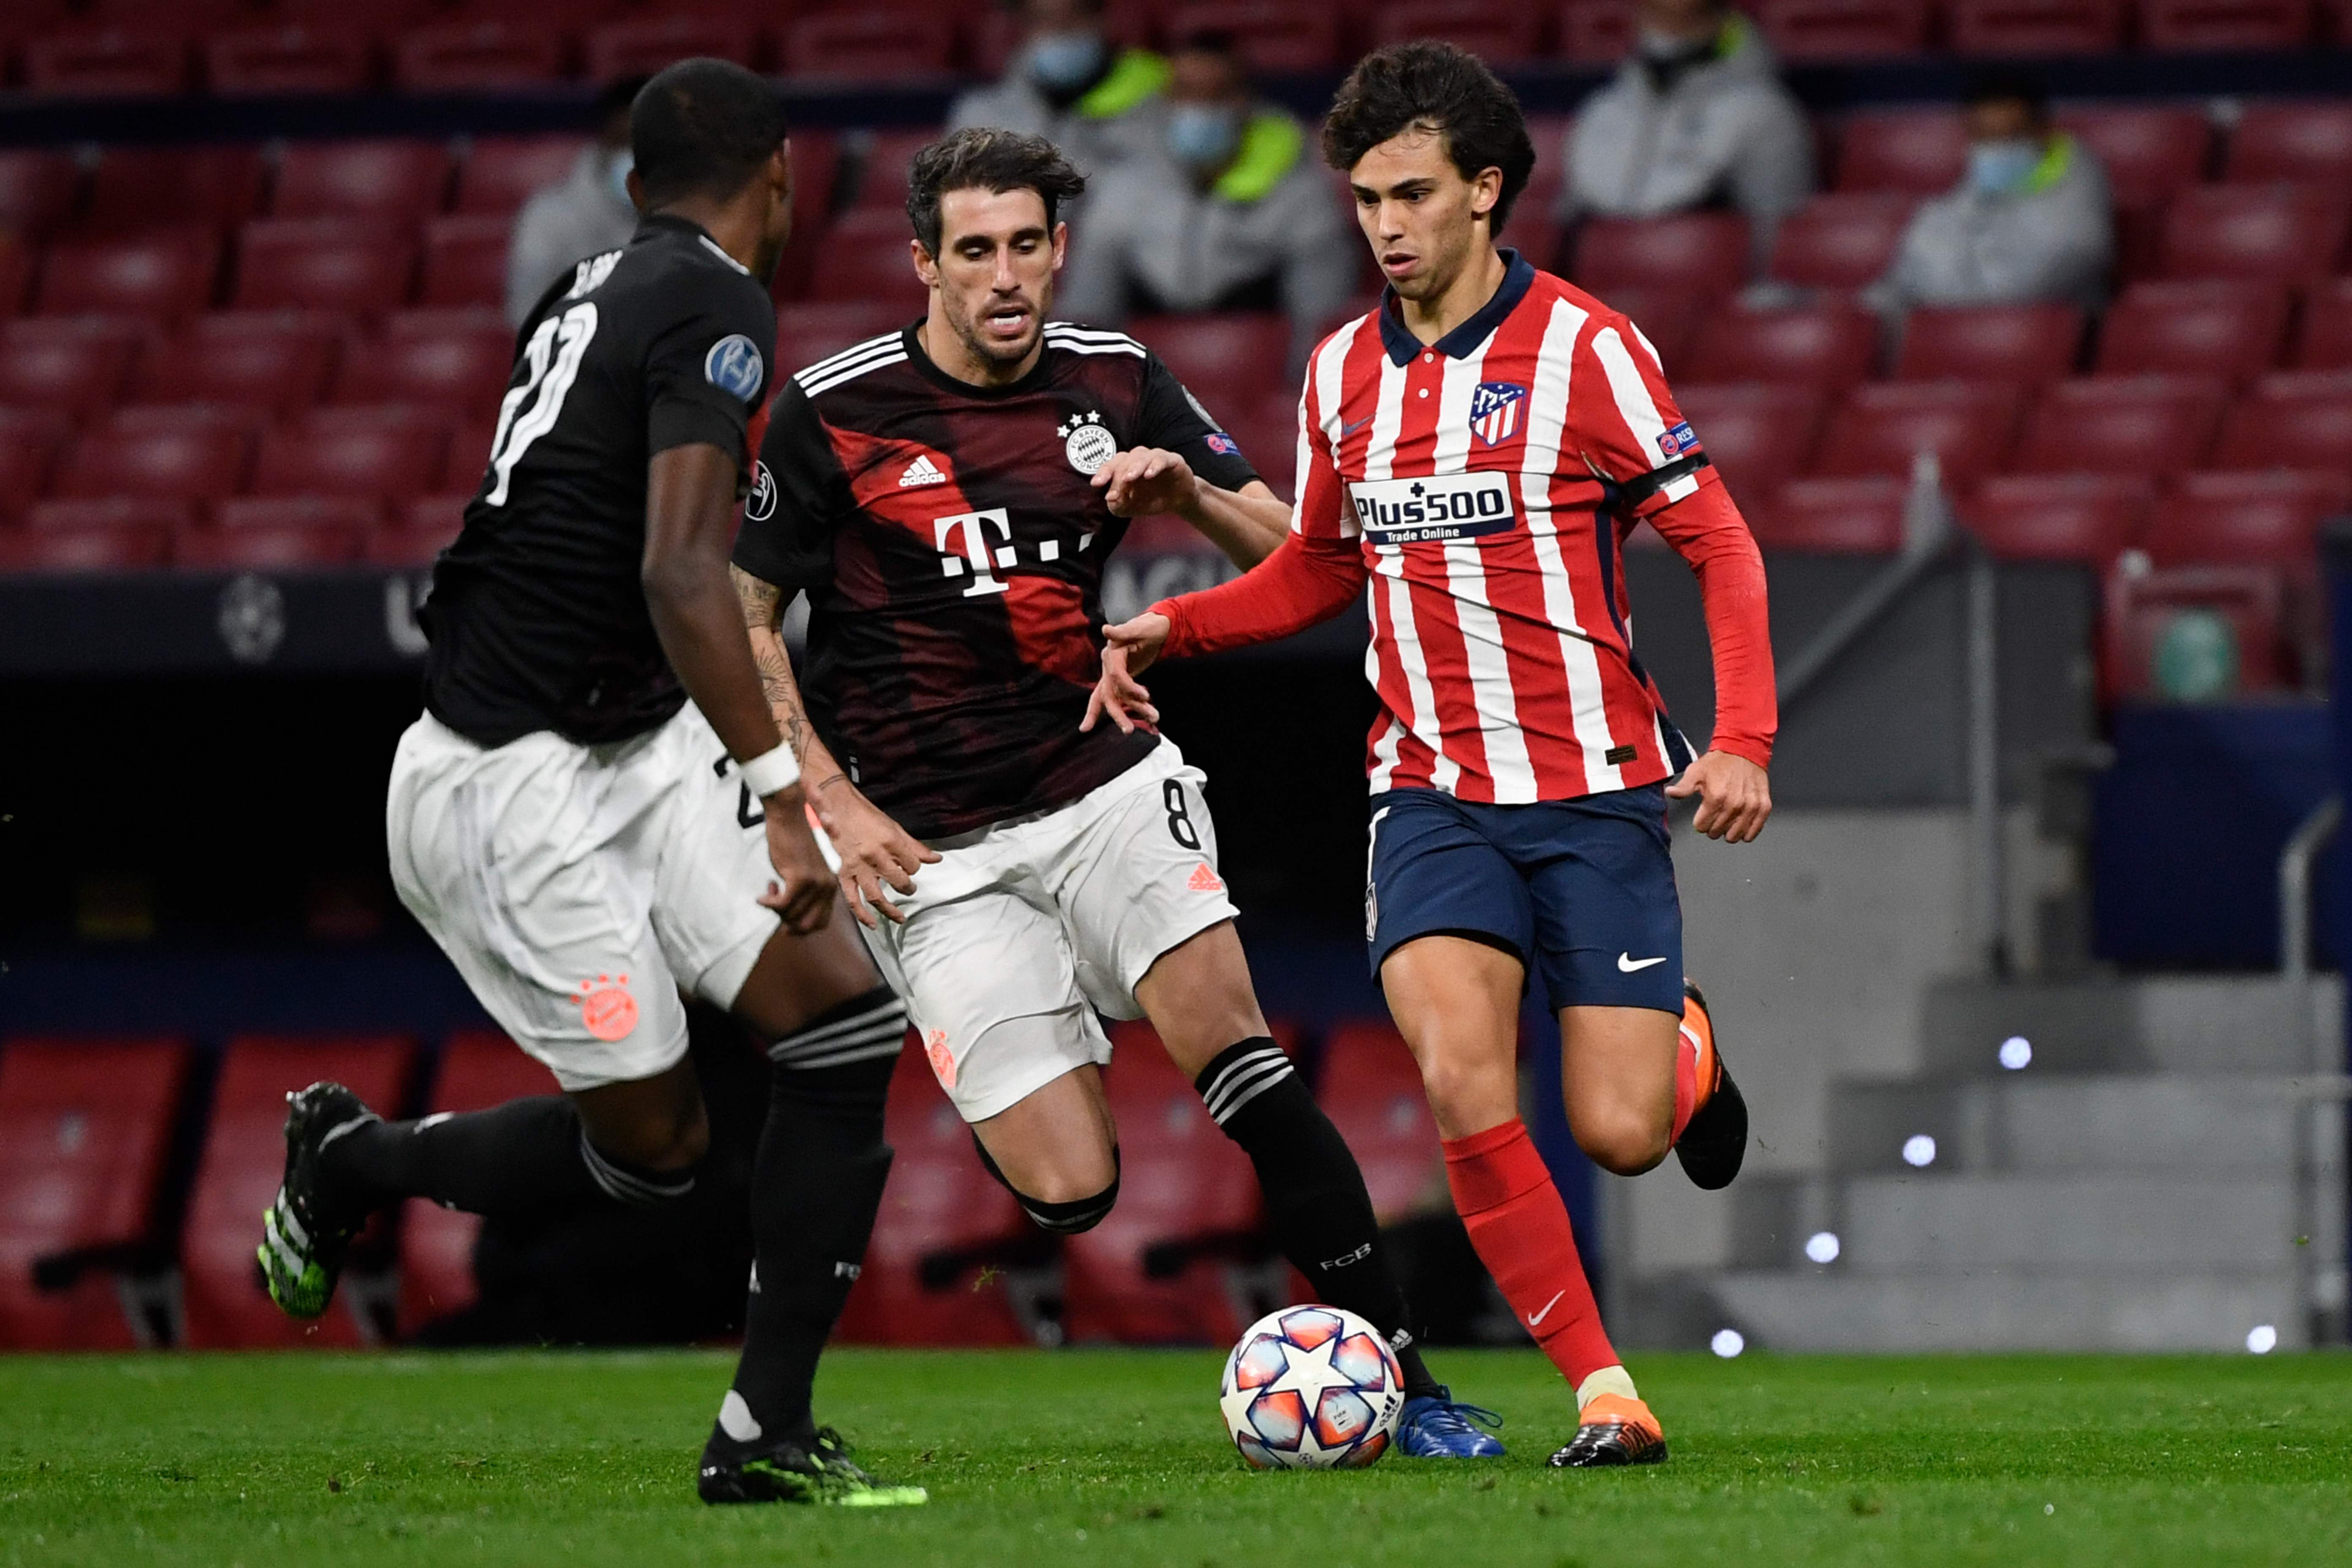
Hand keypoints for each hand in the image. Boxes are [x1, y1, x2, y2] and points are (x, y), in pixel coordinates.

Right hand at [757, 788, 836, 934]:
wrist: (788, 818)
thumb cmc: (792, 844)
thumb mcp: (804, 872)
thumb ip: (805, 894)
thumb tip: (791, 921)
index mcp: (831, 887)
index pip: (821, 923)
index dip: (801, 927)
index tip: (785, 919)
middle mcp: (827, 887)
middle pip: (806, 925)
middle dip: (786, 922)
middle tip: (775, 906)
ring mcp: (816, 883)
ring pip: (791, 915)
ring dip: (774, 907)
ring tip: (770, 888)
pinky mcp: (800, 877)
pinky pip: (782, 905)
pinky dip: (768, 904)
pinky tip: (762, 897)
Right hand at [813, 780, 938, 927]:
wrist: (838, 806)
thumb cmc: (867, 815)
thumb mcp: (895, 827)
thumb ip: (915, 846)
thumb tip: (936, 859)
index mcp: (891, 842)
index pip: (913, 866)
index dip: (914, 868)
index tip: (910, 867)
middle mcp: (875, 856)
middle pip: (899, 881)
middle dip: (907, 887)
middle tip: (909, 888)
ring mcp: (858, 866)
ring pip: (877, 896)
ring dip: (890, 910)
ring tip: (900, 917)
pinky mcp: (843, 873)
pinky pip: (852, 899)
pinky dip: (862, 914)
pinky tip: (872, 924)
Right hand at [1082, 613, 1170, 733]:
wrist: (1158, 628)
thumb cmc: (1150, 627)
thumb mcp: (1140, 628)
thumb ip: (1122, 632)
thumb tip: (1106, 629)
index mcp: (1112, 652)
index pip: (1116, 675)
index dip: (1130, 687)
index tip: (1147, 695)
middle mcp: (1108, 664)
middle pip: (1108, 693)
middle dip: (1118, 714)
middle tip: (1129, 731)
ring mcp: (1112, 673)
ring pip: (1116, 699)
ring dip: (1132, 712)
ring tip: (1154, 720)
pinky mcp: (1120, 680)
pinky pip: (1115, 698)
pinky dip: (1116, 712)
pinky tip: (1112, 725)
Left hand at [1091, 447, 1198, 518]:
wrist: (1179, 501)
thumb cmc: (1151, 499)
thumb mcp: (1130, 507)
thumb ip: (1117, 504)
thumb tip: (1110, 499)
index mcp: (1125, 467)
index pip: (1111, 465)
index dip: (1103, 473)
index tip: (1096, 484)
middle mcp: (1138, 459)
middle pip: (1124, 460)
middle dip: (1118, 476)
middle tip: (1117, 491)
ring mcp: (1155, 457)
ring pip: (1141, 456)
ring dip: (1134, 466)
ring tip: (1129, 478)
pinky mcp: (1173, 460)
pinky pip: (1162, 459)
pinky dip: (1155, 465)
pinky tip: (1149, 475)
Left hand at [1665, 750, 1771, 843]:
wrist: (1744, 751)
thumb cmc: (1720, 762)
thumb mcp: (1696, 771)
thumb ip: (1683, 787)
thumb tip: (1671, 793)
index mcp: (1716, 797)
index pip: (1702, 827)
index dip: (1700, 822)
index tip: (1702, 814)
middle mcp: (1734, 804)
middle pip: (1716, 832)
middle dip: (1712, 827)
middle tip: (1714, 815)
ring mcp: (1751, 807)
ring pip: (1734, 836)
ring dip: (1728, 831)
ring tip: (1727, 820)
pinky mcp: (1763, 808)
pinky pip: (1753, 832)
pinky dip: (1746, 832)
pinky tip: (1740, 824)